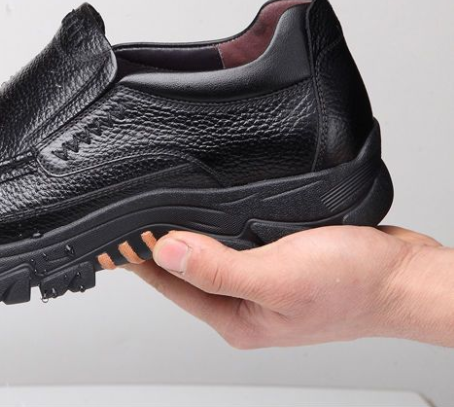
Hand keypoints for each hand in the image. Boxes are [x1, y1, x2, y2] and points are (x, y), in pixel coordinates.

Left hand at [132, 225, 453, 347]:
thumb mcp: (278, 277)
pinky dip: (218, 220)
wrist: (405, 276)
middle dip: (157, 240)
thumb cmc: (355, 287)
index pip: (169, 283)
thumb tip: (165, 250)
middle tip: (130, 206)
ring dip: (187, 227)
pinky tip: (211, 202)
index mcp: (237, 317)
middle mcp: (244, 301)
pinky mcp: (278, 258)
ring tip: (159, 200)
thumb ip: (219, 268)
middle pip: (183, 269)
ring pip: (208, 251)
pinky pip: (234, 238)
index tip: (112, 228)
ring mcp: (261, 280)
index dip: (138, 255)